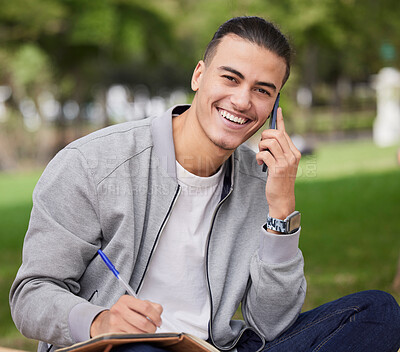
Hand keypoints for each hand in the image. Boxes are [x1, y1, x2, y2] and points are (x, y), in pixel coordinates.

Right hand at [90, 295, 162, 336]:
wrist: (105, 322)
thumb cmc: (123, 312)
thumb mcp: (135, 304)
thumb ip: (150, 306)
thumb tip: (158, 312)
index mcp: (126, 300)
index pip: (146, 307)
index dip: (156, 316)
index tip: (158, 321)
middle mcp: (119, 309)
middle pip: (143, 322)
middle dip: (152, 328)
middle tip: (153, 328)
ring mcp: (115, 322)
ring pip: (138, 332)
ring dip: (146, 335)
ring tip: (146, 332)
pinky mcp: (113, 333)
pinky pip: (131, 338)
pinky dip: (138, 338)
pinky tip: (138, 335)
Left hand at [256, 107, 300, 221]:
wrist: (282, 199)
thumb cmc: (279, 181)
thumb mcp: (282, 164)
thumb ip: (278, 151)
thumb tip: (269, 138)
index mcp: (295, 152)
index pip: (285, 132)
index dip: (280, 120)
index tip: (277, 109)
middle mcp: (293, 155)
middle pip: (276, 134)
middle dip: (264, 136)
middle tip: (261, 146)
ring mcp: (286, 162)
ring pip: (270, 142)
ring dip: (261, 147)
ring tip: (261, 155)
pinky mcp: (278, 169)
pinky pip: (264, 154)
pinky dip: (259, 157)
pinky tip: (259, 163)